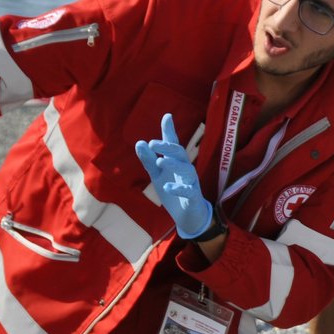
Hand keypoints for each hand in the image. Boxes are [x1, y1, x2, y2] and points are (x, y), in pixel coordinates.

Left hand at [135, 113, 213, 238]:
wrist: (188, 216)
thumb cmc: (174, 192)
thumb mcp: (157, 175)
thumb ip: (149, 160)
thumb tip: (139, 142)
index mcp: (176, 162)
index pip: (173, 144)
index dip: (170, 131)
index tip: (167, 116)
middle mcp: (186, 169)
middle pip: (180, 153)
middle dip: (168, 147)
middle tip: (153, 143)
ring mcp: (191, 182)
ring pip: (186, 169)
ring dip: (173, 164)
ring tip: (160, 162)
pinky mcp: (193, 197)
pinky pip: (188, 191)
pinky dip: (179, 188)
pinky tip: (168, 187)